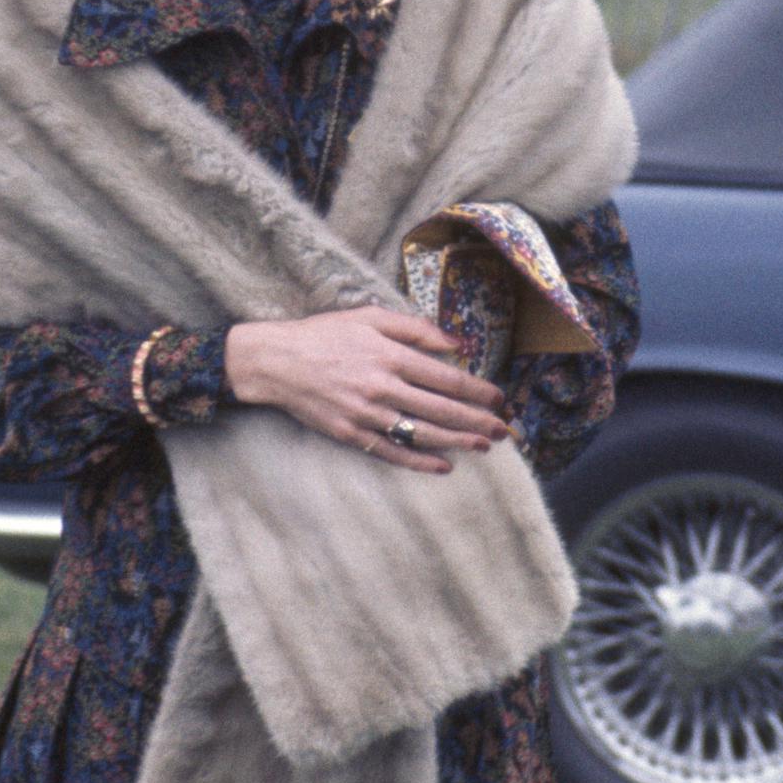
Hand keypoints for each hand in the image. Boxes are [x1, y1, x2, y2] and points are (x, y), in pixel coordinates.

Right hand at [223, 305, 511, 474]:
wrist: (277, 362)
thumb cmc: (325, 334)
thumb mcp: (370, 317)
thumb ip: (415, 328)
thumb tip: (456, 343)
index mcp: (390, 356)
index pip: (446, 378)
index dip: (477, 390)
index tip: (499, 398)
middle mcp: (382, 387)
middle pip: (441, 409)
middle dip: (478, 420)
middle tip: (505, 428)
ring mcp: (367, 414)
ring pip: (422, 433)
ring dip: (458, 441)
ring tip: (485, 445)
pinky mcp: (351, 434)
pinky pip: (393, 452)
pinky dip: (420, 462)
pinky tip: (443, 466)